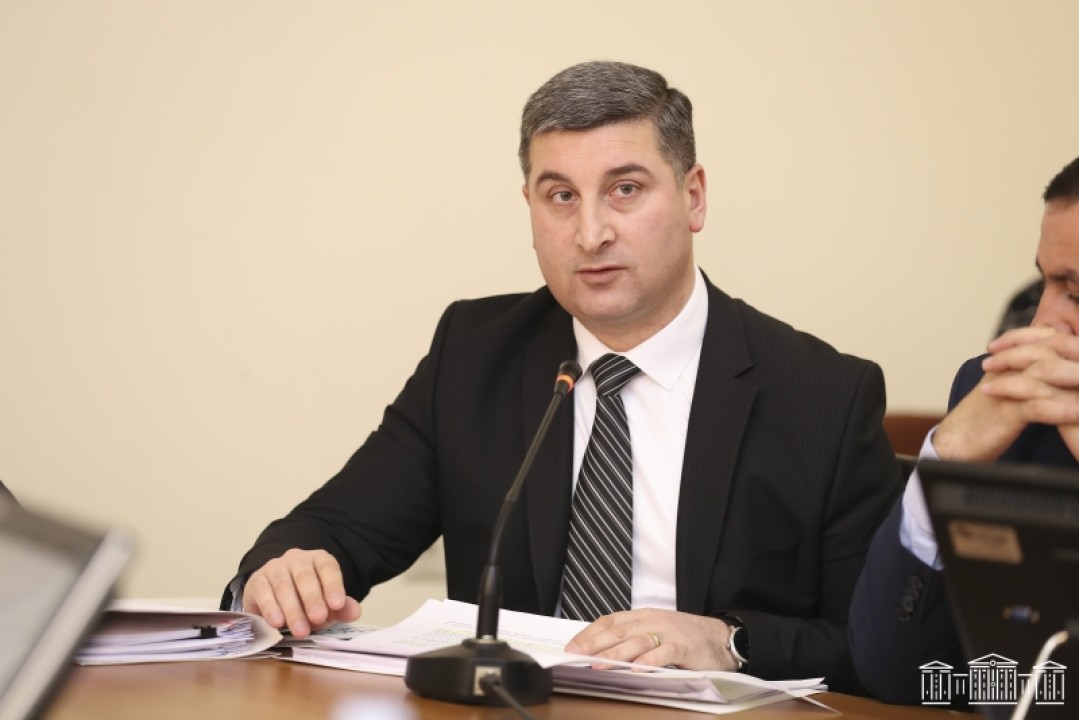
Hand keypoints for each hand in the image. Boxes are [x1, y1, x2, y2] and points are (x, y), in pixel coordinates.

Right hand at [243, 548, 361, 637]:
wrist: (274, 598)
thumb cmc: (306, 600)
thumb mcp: (326, 605)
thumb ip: (341, 608)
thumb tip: (355, 612)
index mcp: (319, 560)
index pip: (328, 568)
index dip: (333, 585)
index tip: (337, 604)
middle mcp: (297, 559)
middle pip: (305, 576)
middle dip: (312, 599)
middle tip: (319, 618)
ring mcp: (275, 568)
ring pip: (283, 585)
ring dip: (292, 609)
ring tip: (300, 630)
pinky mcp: (257, 580)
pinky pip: (263, 592)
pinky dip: (270, 608)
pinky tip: (277, 623)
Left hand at [563, 608, 737, 670]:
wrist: (720, 637)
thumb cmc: (684, 636)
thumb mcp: (654, 631)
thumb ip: (631, 638)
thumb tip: (599, 650)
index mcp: (642, 616)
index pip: (609, 622)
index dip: (589, 634)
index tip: (571, 646)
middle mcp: (653, 621)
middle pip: (618, 631)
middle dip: (594, 643)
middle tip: (575, 654)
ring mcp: (669, 633)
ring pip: (638, 642)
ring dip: (616, 653)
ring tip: (599, 663)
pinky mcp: (685, 647)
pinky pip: (666, 653)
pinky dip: (651, 660)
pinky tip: (638, 669)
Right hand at [934, 327, 1078, 461]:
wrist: (953, 442)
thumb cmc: (981, 422)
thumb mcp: (1004, 393)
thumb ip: (1025, 378)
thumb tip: (1057, 370)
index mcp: (1006, 364)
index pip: (1041, 338)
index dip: (1063, 341)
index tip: (1078, 352)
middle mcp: (1005, 371)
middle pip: (1046, 350)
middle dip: (1073, 357)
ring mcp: (1005, 390)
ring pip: (1044, 372)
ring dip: (1073, 378)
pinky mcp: (1005, 414)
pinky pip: (1036, 406)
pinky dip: (1061, 410)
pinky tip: (1077, 413)